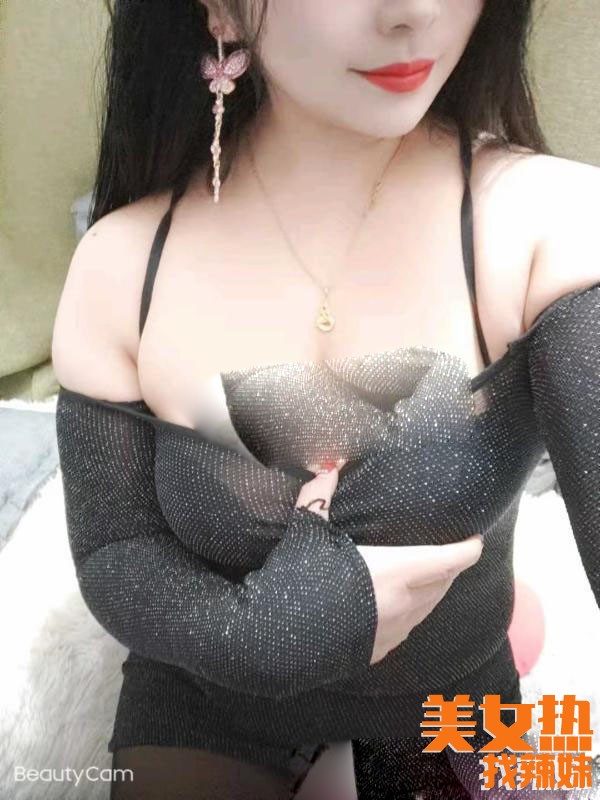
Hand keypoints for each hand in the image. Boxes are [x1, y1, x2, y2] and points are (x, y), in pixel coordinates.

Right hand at [294, 458, 483, 666]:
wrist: (273, 641)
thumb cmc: (297, 581)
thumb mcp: (307, 533)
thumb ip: (320, 497)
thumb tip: (328, 466)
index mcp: (396, 571)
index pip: (450, 560)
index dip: (468, 550)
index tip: (476, 540)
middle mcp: (403, 603)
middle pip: (443, 584)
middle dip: (450, 569)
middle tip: (448, 553)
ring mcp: (392, 632)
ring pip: (427, 609)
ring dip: (433, 592)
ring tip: (426, 577)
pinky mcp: (377, 651)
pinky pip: (406, 629)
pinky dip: (410, 613)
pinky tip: (393, 606)